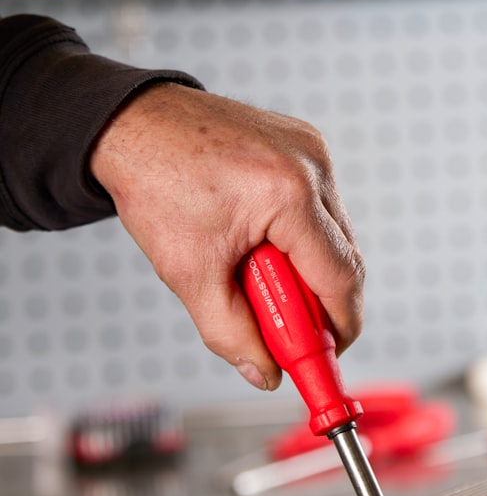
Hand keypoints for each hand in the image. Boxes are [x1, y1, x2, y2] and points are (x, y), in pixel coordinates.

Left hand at [89, 82, 364, 390]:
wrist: (131, 123)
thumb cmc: (155, 184)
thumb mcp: (189, 273)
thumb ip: (231, 333)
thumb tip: (266, 372)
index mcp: (289, 195)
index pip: (341, 279)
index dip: (339, 328)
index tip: (326, 357)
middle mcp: (312, 167)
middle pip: (345, 259)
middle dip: (320, 303)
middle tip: (289, 329)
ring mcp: (313, 152)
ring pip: (336, 235)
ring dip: (309, 269)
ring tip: (261, 278)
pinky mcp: (306, 146)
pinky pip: (321, 209)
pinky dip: (301, 237)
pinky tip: (263, 243)